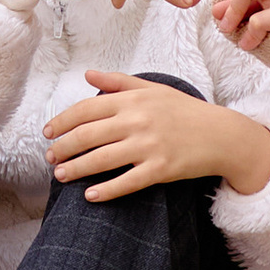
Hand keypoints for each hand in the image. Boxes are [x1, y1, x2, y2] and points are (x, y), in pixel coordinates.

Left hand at [44, 69, 269, 200]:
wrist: (221, 135)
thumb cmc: (184, 111)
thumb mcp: (152, 89)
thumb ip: (118, 82)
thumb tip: (87, 74)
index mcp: (132, 100)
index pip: (85, 110)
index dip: (61, 122)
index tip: (47, 132)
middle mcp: (137, 121)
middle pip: (87, 136)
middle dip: (63, 148)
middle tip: (50, 158)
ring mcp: (149, 146)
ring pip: (101, 160)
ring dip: (76, 169)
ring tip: (61, 175)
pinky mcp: (161, 169)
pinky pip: (127, 182)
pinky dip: (106, 190)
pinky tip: (89, 196)